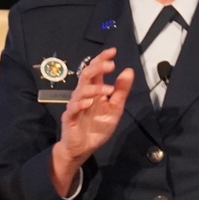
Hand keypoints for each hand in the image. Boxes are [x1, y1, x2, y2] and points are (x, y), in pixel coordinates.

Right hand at [50, 47, 133, 195]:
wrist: (83, 148)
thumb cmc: (97, 127)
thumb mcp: (115, 108)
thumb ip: (121, 90)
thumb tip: (128, 71)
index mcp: (94, 90)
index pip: (96, 70)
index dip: (102, 59)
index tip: (113, 51)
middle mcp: (83, 94)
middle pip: (86, 75)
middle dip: (98, 67)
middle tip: (111, 65)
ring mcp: (75, 105)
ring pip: (81, 90)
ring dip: (96, 88)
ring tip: (110, 90)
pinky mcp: (70, 117)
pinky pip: (74, 107)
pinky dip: (82, 103)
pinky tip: (90, 102)